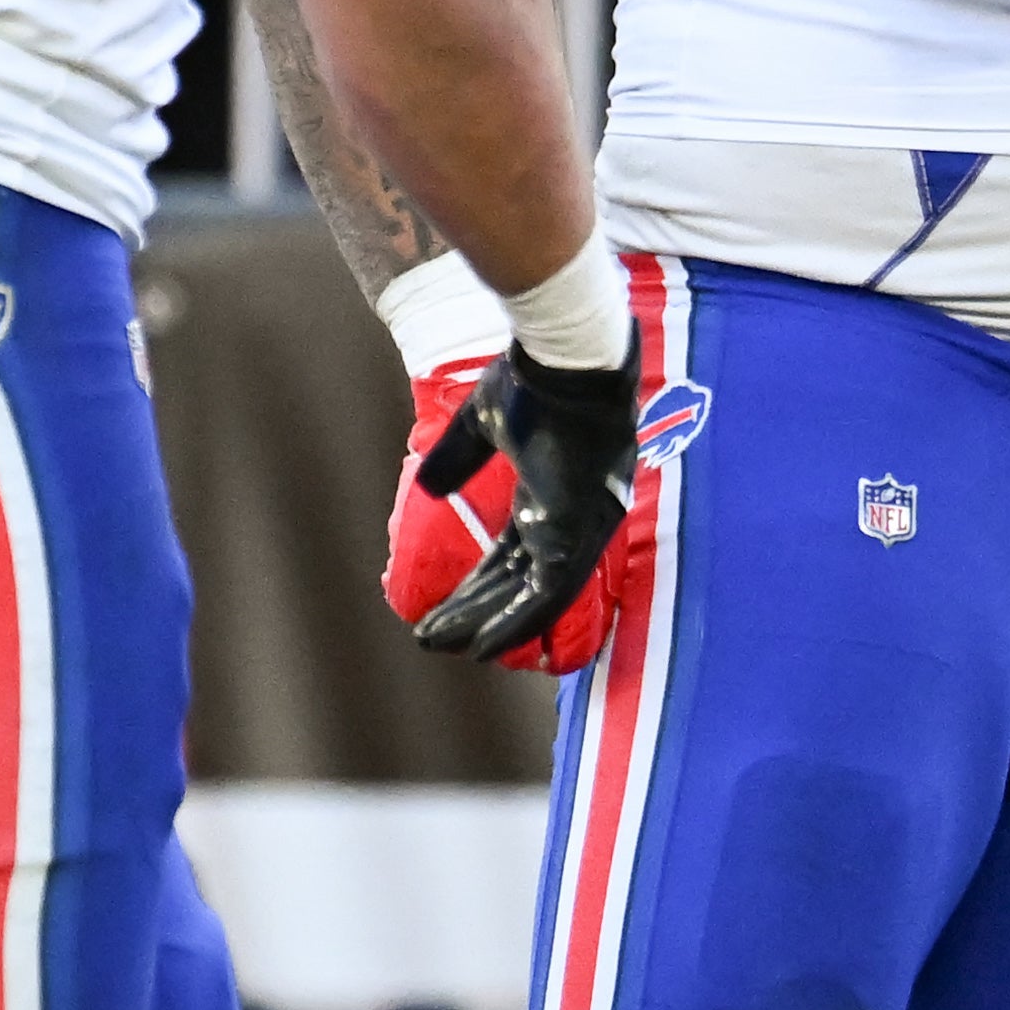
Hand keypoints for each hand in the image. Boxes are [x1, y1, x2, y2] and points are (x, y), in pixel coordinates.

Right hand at [405, 336, 644, 666]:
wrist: (565, 362)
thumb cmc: (535, 380)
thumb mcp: (485, 425)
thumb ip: (460, 458)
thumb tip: (429, 488)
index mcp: (553, 492)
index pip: (513, 552)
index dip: (478, 583)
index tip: (442, 608)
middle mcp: (571, 517)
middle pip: (518, 579)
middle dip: (474, 610)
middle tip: (432, 638)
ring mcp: (580, 527)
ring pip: (533, 595)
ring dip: (487, 623)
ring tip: (443, 646)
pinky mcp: (578, 534)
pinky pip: (549, 595)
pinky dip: (516, 623)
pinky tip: (483, 646)